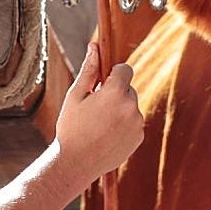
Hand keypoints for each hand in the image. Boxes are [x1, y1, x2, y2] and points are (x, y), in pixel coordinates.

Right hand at [55, 41, 143, 183]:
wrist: (76, 164)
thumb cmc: (72, 127)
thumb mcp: (76, 95)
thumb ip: (89, 70)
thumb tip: (94, 46)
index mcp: (115, 92)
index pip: (125, 69)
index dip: (112, 74)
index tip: (101, 83)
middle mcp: (131, 106)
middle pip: (128, 88)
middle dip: (115, 93)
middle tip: (95, 108)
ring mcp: (137, 123)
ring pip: (131, 106)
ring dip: (119, 109)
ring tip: (99, 124)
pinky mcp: (139, 137)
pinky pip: (133, 122)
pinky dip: (124, 125)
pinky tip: (106, 135)